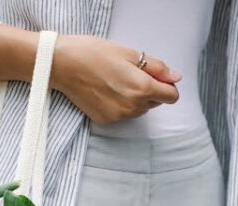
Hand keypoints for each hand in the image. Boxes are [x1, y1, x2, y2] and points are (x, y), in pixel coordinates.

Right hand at [51, 35, 181, 123]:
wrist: (62, 65)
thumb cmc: (93, 53)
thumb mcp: (128, 53)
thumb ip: (156, 67)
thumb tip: (176, 77)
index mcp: (142, 87)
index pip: (172, 96)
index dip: (167, 85)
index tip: (157, 77)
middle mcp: (133, 107)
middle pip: (155, 103)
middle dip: (148, 90)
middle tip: (128, 73)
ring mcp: (119, 116)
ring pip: (139, 110)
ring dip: (134, 98)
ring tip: (114, 81)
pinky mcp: (106, 121)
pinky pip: (122, 114)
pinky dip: (119, 104)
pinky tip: (105, 91)